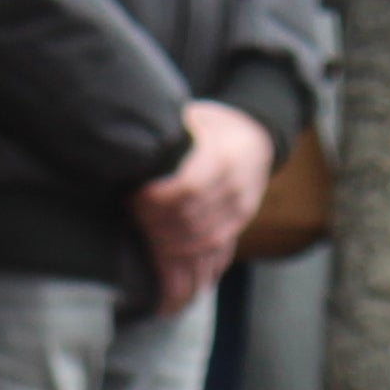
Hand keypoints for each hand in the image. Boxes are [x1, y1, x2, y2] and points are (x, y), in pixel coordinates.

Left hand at [128, 99, 276, 311]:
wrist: (257, 139)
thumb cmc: (215, 126)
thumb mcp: (195, 117)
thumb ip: (170, 132)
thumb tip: (132, 142)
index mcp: (224, 158)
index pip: (188, 188)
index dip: (157, 198)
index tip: (134, 197)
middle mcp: (237, 188)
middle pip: (192, 219)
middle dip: (157, 225)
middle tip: (132, 219)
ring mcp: (241, 212)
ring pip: (203, 243)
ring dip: (170, 249)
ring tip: (145, 242)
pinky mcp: (240, 227)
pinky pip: (218, 254)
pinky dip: (192, 266)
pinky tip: (169, 272)